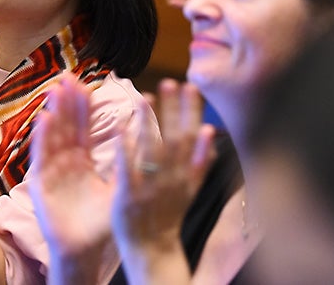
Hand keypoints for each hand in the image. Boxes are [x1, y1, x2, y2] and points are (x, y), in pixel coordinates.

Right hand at [28, 76, 114, 265]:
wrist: (83, 251)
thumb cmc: (100, 223)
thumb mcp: (116, 188)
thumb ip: (125, 163)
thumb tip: (138, 135)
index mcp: (84, 162)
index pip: (83, 128)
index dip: (83, 106)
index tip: (85, 83)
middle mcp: (66, 162)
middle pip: (66, 126)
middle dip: (66, 102)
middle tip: (68, 76)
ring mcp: (52, 171)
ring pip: (53, 136)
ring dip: (54, 112)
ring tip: (57, 90)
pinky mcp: (41, 182)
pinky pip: (42, 156)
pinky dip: (42, 137)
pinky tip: (44, 119)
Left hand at [112, 80, 215, 261]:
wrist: (154, 250)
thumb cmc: (169, 215)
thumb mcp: (191, 189)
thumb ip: (201, 162)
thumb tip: (212, 132)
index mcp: (187, 175)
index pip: (193, 138)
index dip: (192, 112)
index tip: (190, 86)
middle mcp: (172, 179)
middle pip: (175, 140)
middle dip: (174, 110)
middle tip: (170, 82)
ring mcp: (150, 187)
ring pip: (152, 151)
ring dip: (150, 123)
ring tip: (146, 96)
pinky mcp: (129, 196)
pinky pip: (127, 169)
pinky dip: (126, 149)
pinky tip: (122, 128)